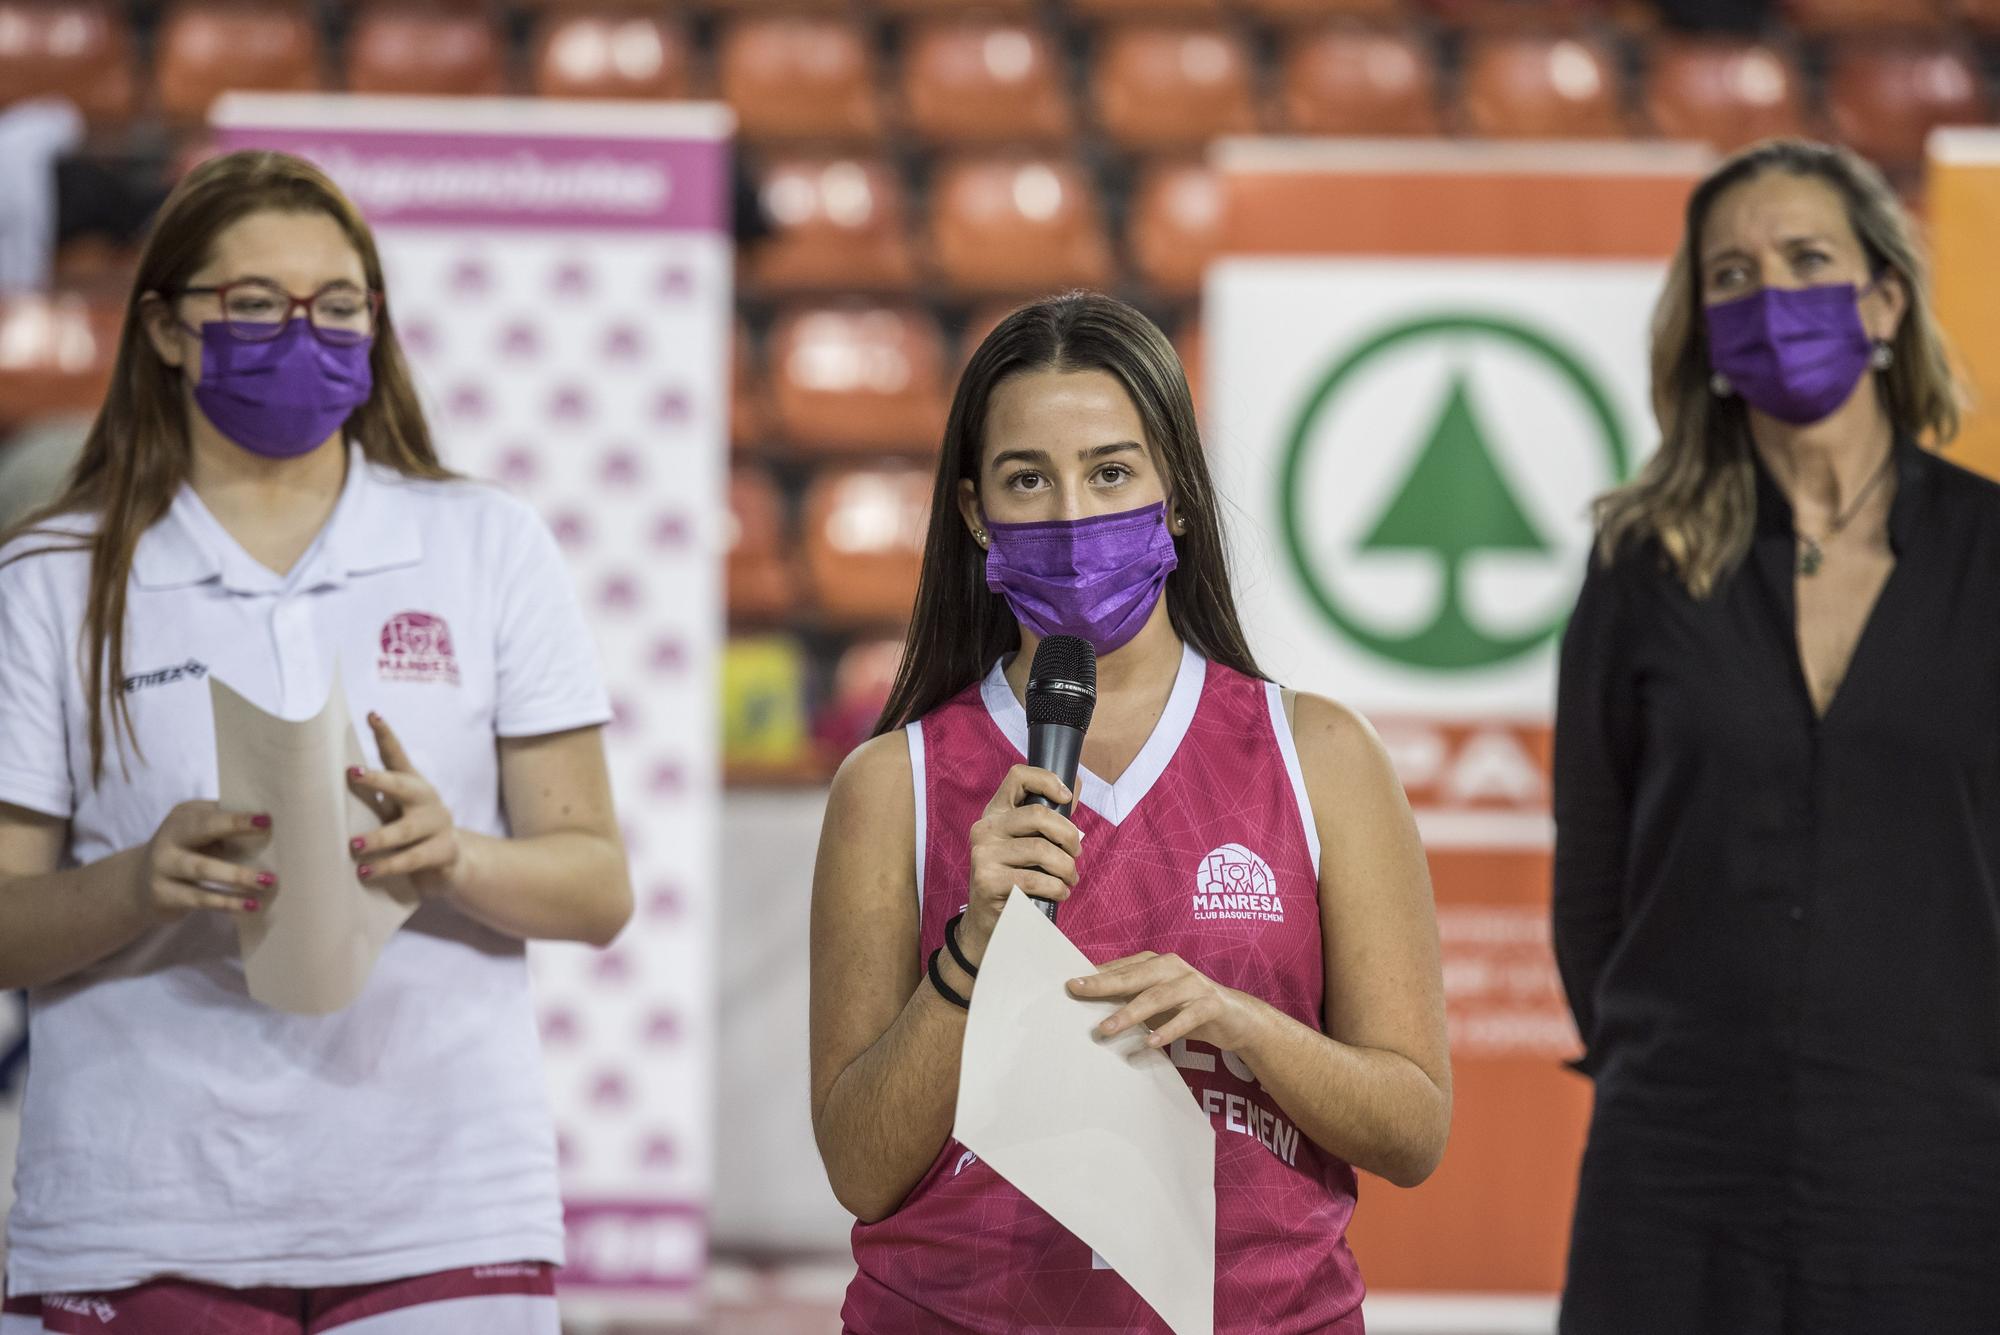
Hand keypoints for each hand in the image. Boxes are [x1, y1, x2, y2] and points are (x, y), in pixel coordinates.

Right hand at [138, 800, 273, 918]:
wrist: (139, 883)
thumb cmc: (186, 851)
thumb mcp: (197, 834)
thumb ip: (223, 827)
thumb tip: (269, 826)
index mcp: (183, 817)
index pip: (212, 813)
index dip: (238, 817)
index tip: (267, 820)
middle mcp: (168, 838)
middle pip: (201, 831)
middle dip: (234, 831)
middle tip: (267, 834)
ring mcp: (162, 868)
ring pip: (202, 869)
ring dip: (237, 875)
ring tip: (267, 881)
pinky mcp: (163, 895)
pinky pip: (200, 898)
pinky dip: (227, 902)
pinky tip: (251, 905)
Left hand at [346, 712, 463, 897]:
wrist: (452, 863)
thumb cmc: (410, 834)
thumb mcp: (393, 813)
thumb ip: (371, 801)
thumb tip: (320, 791)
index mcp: (413, 784)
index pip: (398, 756)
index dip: (385, 735)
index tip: (371, 715)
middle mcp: (427, 799)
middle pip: (403, 785)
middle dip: (377, 779)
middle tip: (352, 773)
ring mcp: (438, 825)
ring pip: (404, 829)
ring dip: (377, 837)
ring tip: (352, 845)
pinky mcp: (443, 851)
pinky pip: (412, 858)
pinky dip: (388, 866)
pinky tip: (366, 872)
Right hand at [957, 764, 1081, 964]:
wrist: (989, 923)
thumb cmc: (1016, 879)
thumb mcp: (1027, 846)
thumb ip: (1046, 822)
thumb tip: (1075, 788)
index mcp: (995, 813)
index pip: (1018, 777)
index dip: (1047, 780)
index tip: (1067, 799)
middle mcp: (985, 828)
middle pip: (1038, 815)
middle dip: (1068, 835)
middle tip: (1076, 854)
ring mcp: (983, 853)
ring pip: (1041, 850)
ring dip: (1066, 868)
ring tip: (1070, 879)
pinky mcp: (987, 879)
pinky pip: (1035, 879)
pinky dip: (1057, 888)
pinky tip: (1060, 893)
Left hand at [1067, 952, 1268, 1052]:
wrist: (1236, 1017)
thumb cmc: (1186, 1006)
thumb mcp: (1156, 999)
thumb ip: (1129, 996)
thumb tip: (1089, 1001)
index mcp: (1156, 963)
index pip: (1120, 968)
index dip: (1095, 975)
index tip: (1069, 984)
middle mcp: (1172, 967)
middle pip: (1134, 976)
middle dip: (1104, 984)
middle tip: (1078, 991)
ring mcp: (1193, 984)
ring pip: (1157, 996)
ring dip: (1130, 1013)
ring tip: (1107, 1029)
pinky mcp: (1210, 1004)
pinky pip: (1187, 1017)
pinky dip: (1168, 1029)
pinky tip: (1151, 1041)